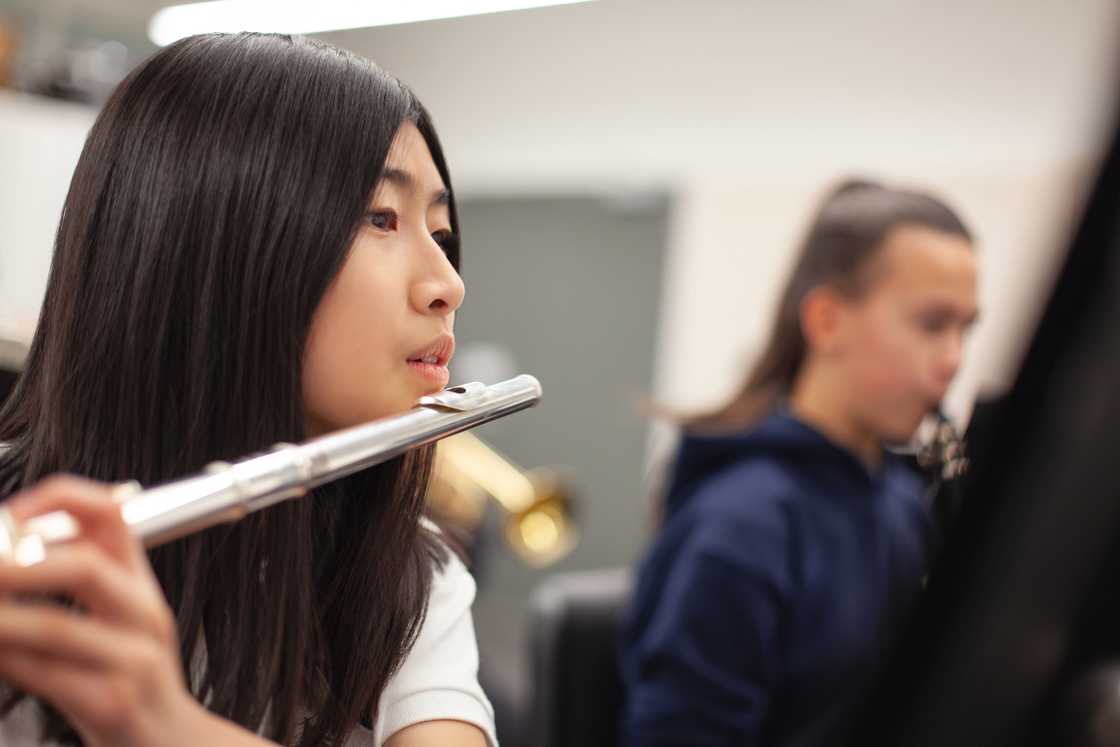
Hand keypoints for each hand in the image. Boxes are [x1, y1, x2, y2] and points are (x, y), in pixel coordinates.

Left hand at [0, 475, 217, 746]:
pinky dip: (7, 660)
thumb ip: (82, 581)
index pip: (113, 516)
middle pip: (88, 566)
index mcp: (141, 585)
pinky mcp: (112, 704)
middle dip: (20, 562)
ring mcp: (133, 660)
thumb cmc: (133, 682)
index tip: (12, 512)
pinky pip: (48, 676)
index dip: (59, 501)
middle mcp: (143, 616)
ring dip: (1, 617)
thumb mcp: (121, 622)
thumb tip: (16, 546)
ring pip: (58, 627)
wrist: (174, 742)